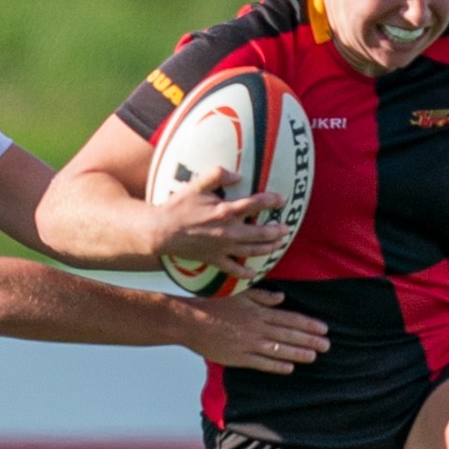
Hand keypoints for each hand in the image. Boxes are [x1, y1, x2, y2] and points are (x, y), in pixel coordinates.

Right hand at [147, 166, 287, 279]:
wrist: (161, 231)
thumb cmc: (178, 206)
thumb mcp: (196, 185)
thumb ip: (217, 176)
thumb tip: (237, 174)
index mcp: (226, 210)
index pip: (256, 204)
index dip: (271, 201)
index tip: (282, 199)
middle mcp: (229, 231)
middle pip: (261, 232)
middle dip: (277, 230)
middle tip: (286, 228)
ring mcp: (223, 247)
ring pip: (252, 250)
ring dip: (269, 248)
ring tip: (278, 245)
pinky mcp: (215, 259)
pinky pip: (233, 269)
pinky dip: (244, 273)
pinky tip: (253, 273)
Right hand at [185, 288, 328, 373]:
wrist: (190, 321)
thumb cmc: (214, 305)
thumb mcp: (240, 294)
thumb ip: (262, 297)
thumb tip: (282, 298)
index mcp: (258, 312)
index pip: (289, 318)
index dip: (308, 324)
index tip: (323, 329)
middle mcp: (257, 328)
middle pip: (288, 335)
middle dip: (309, 340)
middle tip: (327, 345)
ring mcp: (248, 343)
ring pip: (279, 349)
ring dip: (298, 353)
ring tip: (314, 356)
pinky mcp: (238, 357)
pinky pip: (261, 362)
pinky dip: (276, 365)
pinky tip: (289, 368)